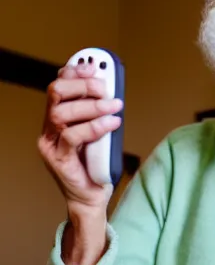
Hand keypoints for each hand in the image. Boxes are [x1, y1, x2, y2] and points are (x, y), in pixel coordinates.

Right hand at [38, 63, 122, 213]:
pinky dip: (94, 126)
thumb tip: (114, 93)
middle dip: (82, 86)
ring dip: (91, 106)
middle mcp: (50, 129)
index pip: (58, 87)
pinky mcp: (58, 159)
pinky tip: (111, 123)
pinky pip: (72, 136)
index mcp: (58, 119)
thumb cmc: (96, 165)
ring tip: (114, 107)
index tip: (93, 67)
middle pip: (55, 94)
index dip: (73, 73)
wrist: (92, 197)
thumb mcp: (100, 133)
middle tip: (105, 89)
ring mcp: (51, 144)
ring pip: (61, 113)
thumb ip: (100, 114)